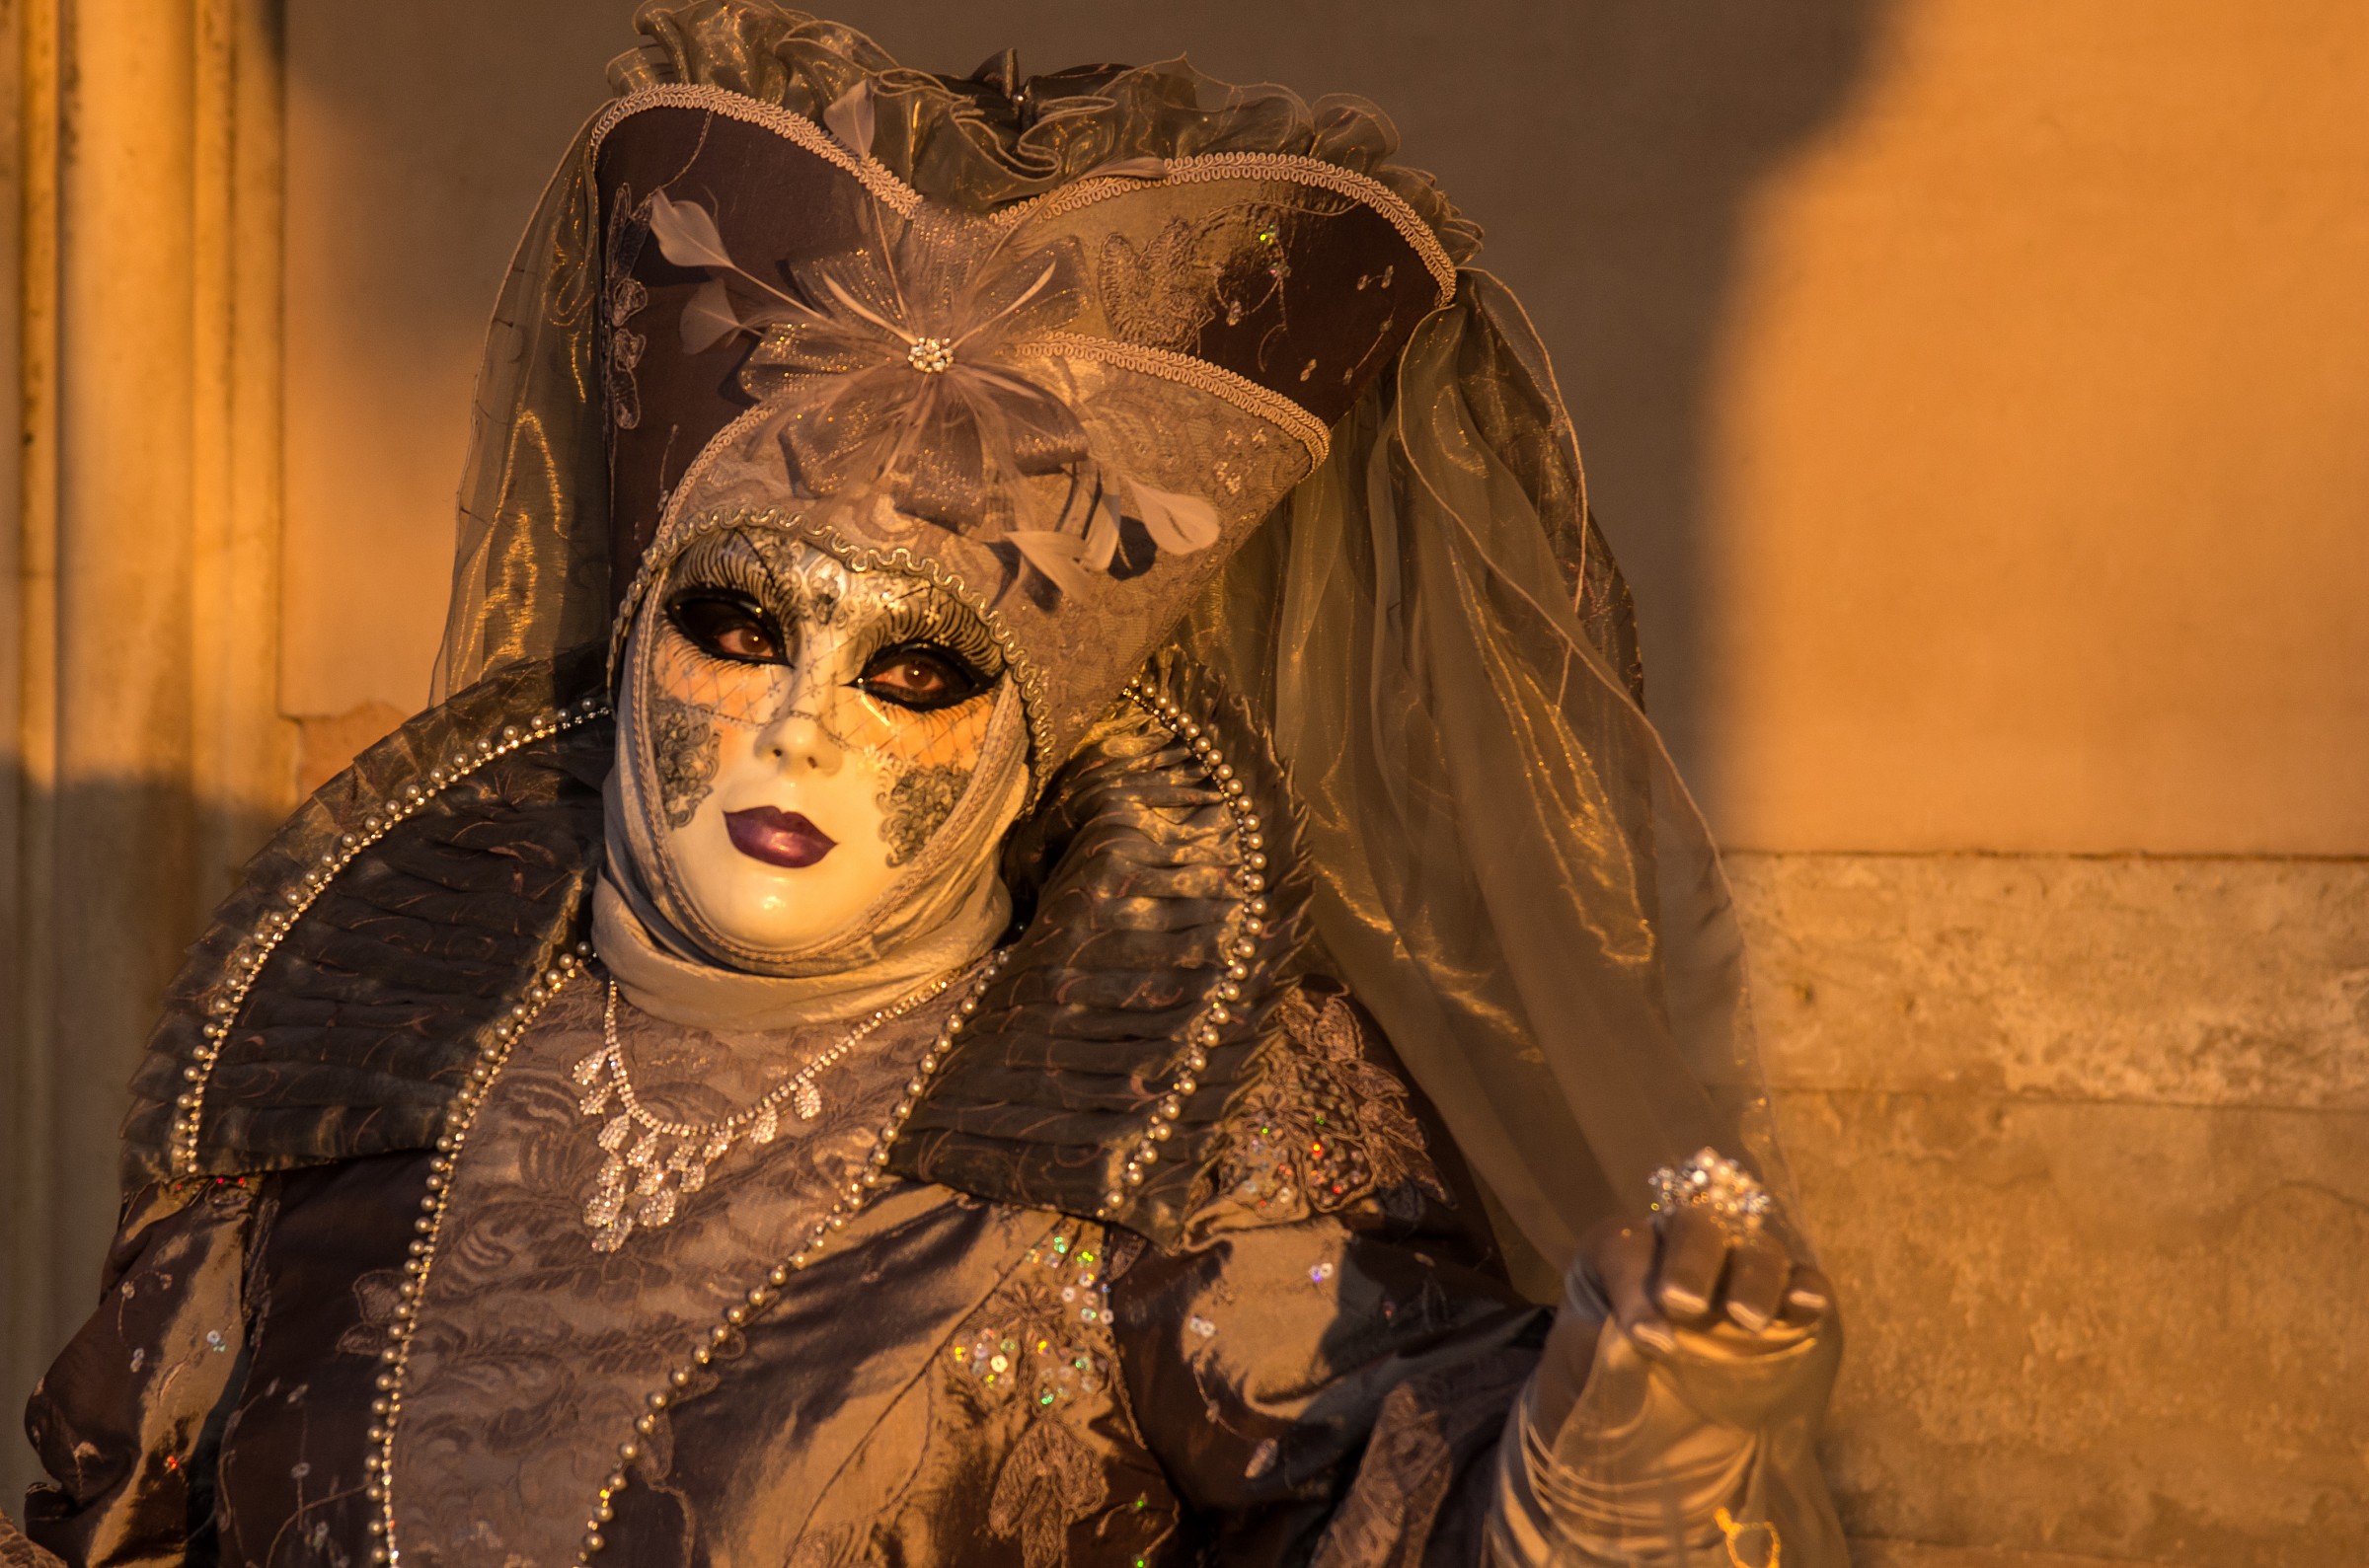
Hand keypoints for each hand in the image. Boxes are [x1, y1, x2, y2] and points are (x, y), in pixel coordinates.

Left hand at [1530, 1210, 1832, 1437]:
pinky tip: (1806, 1305)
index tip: (1646, 1340)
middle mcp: (1678, 1249)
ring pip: (1750, 1247)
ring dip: (1751, 1276)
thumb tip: (1644, 1334)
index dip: (1631, 1284)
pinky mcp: (1783, 1304)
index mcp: (1619, 1256)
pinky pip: (1802, 1280)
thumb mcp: (1593, 1376)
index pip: (1624, 1246)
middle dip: (1692, 1261)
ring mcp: (1735, 1272)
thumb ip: (1606, 1349)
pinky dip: (1807, 1287)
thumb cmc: (1611, 1396)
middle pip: (1692, 1226)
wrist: (1655, 1442)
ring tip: (1747, 1319)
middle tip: (1688, 1305)